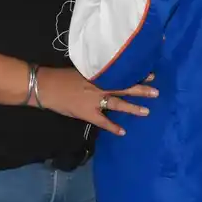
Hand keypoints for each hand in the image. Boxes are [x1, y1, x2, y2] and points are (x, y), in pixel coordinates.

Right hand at [34, 68, 157, 134]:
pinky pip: (102, 121)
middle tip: (156, 92)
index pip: (121, 74)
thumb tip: (112, 74)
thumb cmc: (62, 76)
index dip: (137, 74)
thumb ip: (98, 74)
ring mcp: (94, 100)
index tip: (151, 73)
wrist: (46, 86)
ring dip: (132, 108)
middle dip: (140, 89)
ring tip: (146, 111)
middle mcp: (99, 86)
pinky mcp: (87, 113)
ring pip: (117, 103)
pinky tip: (123, 132)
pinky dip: (112, 127)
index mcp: (99, 75)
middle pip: (124, 87)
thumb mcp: (83, 70)